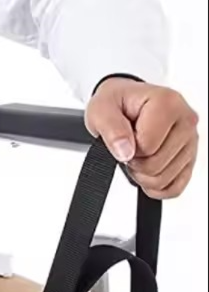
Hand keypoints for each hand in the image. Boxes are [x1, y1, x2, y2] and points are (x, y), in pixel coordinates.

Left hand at [86, 78, 199, 198]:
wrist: (125, 104)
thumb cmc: (116, 104)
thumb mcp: (101, 110)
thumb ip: (111, 129)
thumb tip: (125, 152)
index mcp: (168, 103)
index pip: (147, 146)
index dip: (127, 149)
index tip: (124, 136)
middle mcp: (186, 121)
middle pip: (156, 166)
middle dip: (134, 164)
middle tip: (128, 148)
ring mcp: (190, 141)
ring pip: (164, 180)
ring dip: (142, 176)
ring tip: (137, 155)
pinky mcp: (189, 159)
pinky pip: (174, 188)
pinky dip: (156, 187)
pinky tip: (146, 171)